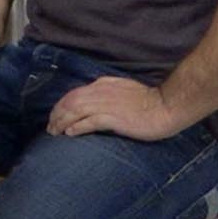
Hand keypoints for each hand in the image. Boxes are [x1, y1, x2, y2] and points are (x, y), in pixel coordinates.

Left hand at [47, 76, 183, 140]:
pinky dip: (77, 127)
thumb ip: (107, 93)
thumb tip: (93, 102)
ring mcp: (107, 105)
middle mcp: (100, 92)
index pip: (74, 93)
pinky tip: (70, 133)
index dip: (61, 105)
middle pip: (70, 101)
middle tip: (50, 127)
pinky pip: (89, 122)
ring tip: (55, 132)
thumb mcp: (123, 90)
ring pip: (75, 111)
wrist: (167, 105)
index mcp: (103, 85)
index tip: (55, 115)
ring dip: (62, 122)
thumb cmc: (149, 101)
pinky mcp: (114, 118)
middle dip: (56, 114)